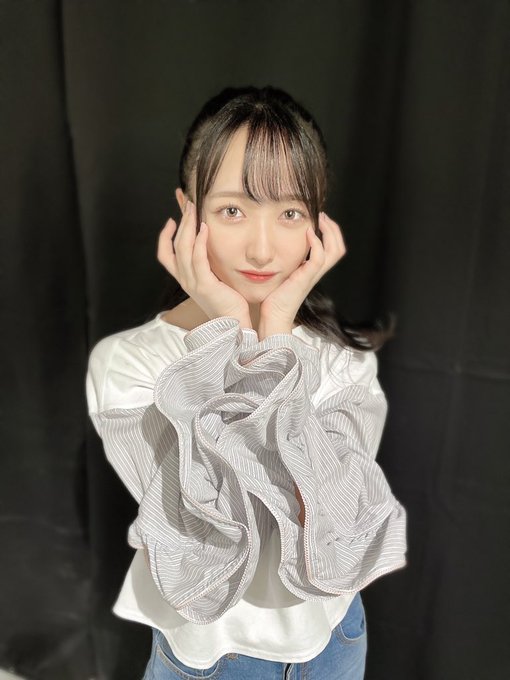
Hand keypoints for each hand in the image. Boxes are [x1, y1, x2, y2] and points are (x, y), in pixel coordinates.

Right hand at [157, 201, 250, 324]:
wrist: (234, 324)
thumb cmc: (228, 302)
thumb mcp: (214, 280)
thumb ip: (209, 264)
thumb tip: (211, 245)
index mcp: (185, 279)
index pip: (165, 255)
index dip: (165, 237)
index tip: (172, 220)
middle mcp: (185, 280)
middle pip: (174, 246)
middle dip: (180, 222)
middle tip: (188, 204)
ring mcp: (193, 283)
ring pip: (183, 249)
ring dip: (188, 226)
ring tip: (194, 210)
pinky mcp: (205, 285)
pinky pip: (198, 259)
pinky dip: (199, 241)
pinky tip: (204, 228)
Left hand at [259, 212, 345, 329]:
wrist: (273, 315)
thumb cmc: (274, 297)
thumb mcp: (282, 273)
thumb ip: (286, 261)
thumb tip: (277, 247)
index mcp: (313, 271)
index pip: (332, 250)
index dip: (331, 233)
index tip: (320, 219)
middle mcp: (316, 272)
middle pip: (338, 248)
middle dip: (333, 229)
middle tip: (322, 215)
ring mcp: (312, 275)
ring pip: (334, 251)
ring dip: (329, 232)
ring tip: (320, 219)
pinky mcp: (305, 278)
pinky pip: (319, 258)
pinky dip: (317, 243)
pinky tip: (308, 233)